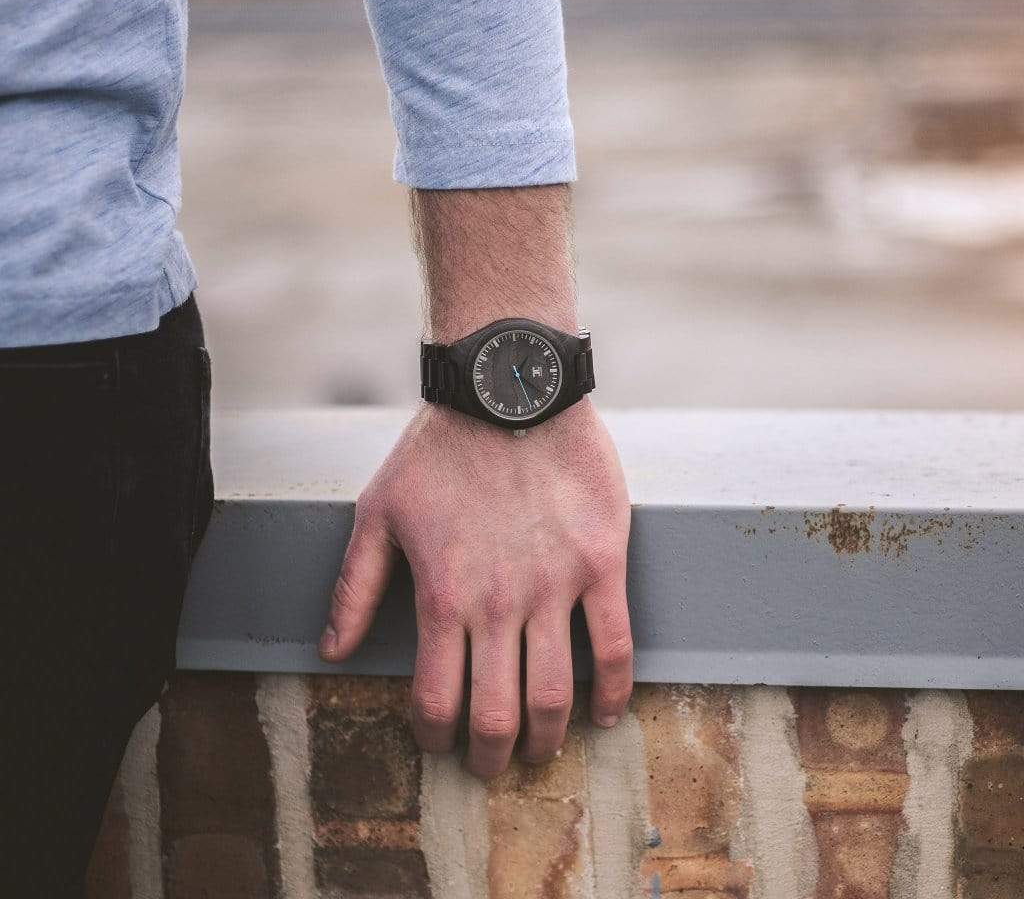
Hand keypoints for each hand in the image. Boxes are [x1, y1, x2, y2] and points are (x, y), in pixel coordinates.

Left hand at [319, 398, 632, 778]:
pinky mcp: (601, 563)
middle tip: (491, 766)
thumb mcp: (378, 511)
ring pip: (555, 693)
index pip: (436, 699)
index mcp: (442, 595)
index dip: (435, 736)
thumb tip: (332, 651)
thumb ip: (353, 586)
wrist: (508, 392)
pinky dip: (611, 693)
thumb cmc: (438, 450)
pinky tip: (604, 715)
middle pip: (497, 713)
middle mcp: (499, 603)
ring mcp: (555, 586)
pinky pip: (615, 645)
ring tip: (539, 751)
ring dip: (546, 738)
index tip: (439, 742)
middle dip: (490, 755)